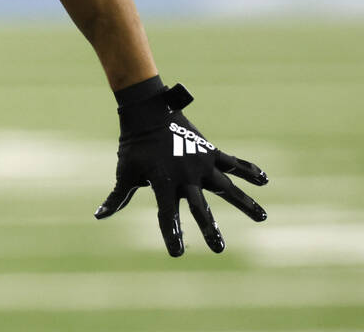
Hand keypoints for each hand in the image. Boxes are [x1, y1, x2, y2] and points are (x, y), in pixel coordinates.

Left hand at [94, 79, 267, 255]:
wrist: (147, 111)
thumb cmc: (134, 145)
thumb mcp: (125, 171)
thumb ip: (118, 197)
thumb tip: (99, 216)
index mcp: (163, 183)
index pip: (167, 215)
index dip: (171, 234)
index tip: (177, 253)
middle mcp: (185, 176)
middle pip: (200, 207)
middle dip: (210, 229)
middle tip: (219, 248)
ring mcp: (200, 163)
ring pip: (226, 187)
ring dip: (245, 202)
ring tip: (262, 217)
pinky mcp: (209, 151)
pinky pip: (233, 162)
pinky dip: (249, 170)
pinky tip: (264, 180)